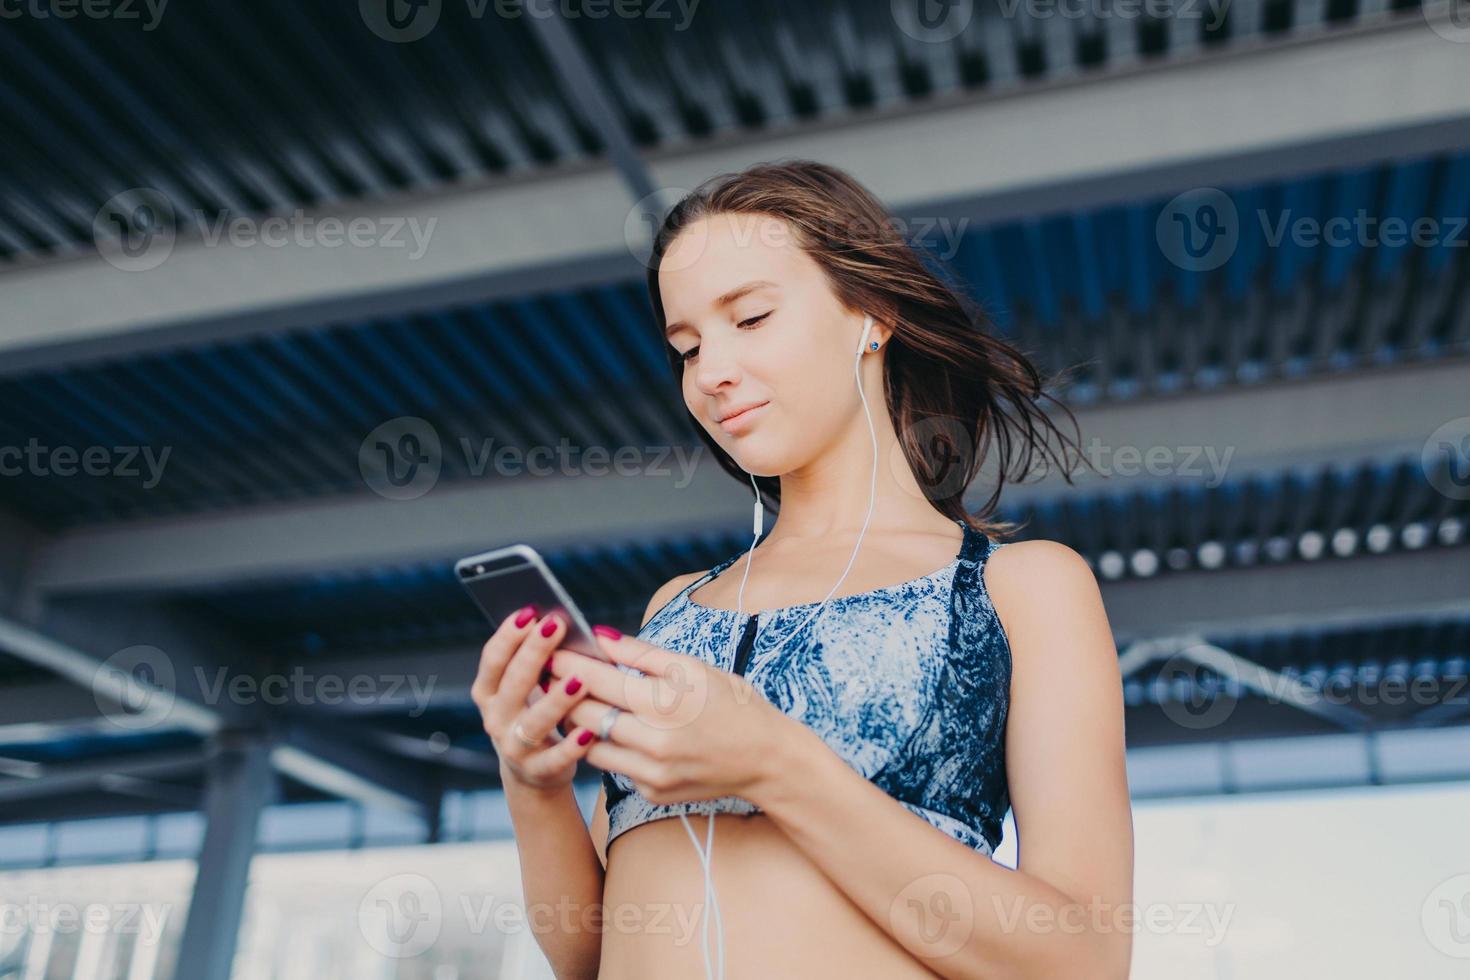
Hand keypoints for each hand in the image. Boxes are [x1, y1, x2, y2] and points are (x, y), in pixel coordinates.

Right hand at [471, 606, 601, 791]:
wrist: (534, 772)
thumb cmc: (535, 713)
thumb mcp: (527, 689)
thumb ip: (537, 661)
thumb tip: (560, 622)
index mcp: (488, 692)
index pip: (493, 660)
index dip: (508, 636)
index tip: (529, 611)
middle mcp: (495, 718)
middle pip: (512, 683)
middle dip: (533, 652)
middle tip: (555, 626)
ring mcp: (514, 747)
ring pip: (533, 722)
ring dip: (555, 700)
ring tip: (578, 680)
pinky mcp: (538, 770)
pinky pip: (555, 758)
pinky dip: (571, 746)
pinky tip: (588, 731)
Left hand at [544, 625, 800, 806]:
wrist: (767, 760)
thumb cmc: (733, 705)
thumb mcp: (695, 669)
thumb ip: (643, 653)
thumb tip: (600, 636)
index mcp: (667, 703)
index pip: (601, 682)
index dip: (569, 666)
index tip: (550, 652)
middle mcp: (656, 743)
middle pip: (586, 716)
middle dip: (563, 694)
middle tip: (548, 676)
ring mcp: (652, 772)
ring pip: (591, 745)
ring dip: (577, 723)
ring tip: (571, 699)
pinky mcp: (652, 792)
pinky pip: (614, 765)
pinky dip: (606, 745)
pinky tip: (605, 727)